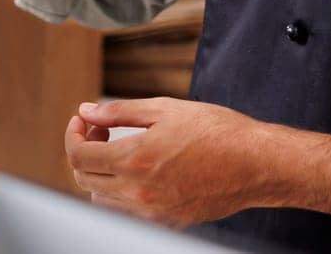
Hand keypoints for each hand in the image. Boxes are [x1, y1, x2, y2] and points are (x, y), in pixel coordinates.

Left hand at [66, 98, 278, 226]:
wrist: (257, 164)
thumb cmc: (216, 131)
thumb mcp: (164, 109)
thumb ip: (119, 111)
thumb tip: (87, 110)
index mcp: (134, 160)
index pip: (78, 155)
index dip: (74, 134)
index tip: (84, 120)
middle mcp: (138, 192)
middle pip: (84, 179)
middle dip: (83, 150)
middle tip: (100, 128)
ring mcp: (152, 212)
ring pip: (101, 200)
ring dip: (98, 173)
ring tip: (117, 148)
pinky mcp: (167, 221)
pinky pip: (126, 212)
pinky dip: (119, 191)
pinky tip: (136, 169)